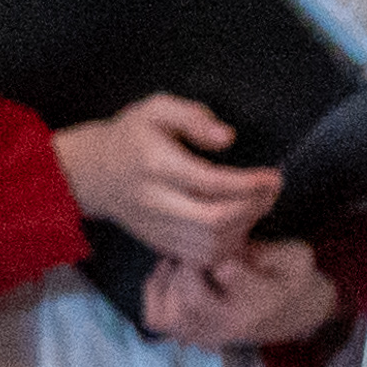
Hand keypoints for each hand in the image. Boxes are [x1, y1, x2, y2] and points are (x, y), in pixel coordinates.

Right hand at [55, 94, 283, 260]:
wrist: (93, 172)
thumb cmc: (132, 136)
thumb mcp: (156, 109)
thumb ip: (192, 117)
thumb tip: (227, 138)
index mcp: (156, 165)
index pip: (210, 183)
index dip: (249, 184)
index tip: (274, 177)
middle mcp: (155, 201)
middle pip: (213, 221)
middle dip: (251, 209)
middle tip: (270, 192)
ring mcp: (156, 227)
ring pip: (208, 245)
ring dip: (242, 230)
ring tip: (256, 206)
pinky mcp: (158, 243)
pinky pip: (199, 257)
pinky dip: (226, 247)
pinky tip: (237, 226)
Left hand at [135, 235, 348, 352]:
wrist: (298, 314)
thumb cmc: (295, 280)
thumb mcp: (295, 256)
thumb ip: (266, 250)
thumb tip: (225, 244)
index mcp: (258, 302)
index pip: (226, 273)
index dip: (217, 249)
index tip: (221, 237)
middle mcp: (229, 325)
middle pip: (191, 299)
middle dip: (187, 266)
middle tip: (194, 248)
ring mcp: (209, 335)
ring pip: (169, 316)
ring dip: (167, 281)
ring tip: (179, 260)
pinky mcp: (194, 336)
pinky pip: (158, 321)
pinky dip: (155, 293)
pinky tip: (168, 273)